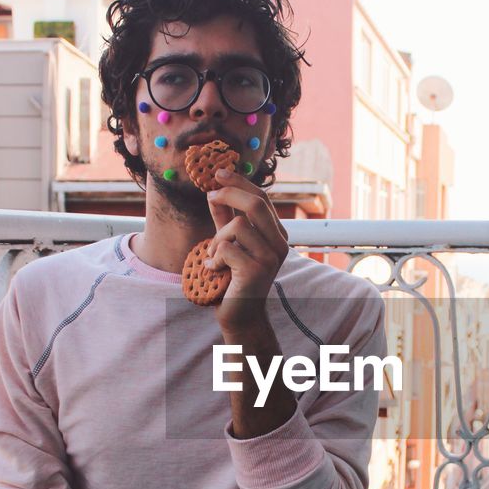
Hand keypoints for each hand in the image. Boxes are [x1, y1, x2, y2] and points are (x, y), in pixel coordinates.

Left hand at [204, 168, 288, 331]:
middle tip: (209, 195)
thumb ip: (225, 218)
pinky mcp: (256, 271)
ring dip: (216, 240)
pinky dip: (213, 258)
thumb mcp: (229, 243)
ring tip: (213, 258)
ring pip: (237, 226)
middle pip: (256, 203)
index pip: (262, 198)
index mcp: (277, 234)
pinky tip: (214, 271)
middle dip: (229, 194)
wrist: (240, 316)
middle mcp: (279, 244)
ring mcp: (270, 258)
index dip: (240, 182)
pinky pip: (227, 248)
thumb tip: (215, 190)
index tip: (219, 173)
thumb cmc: (233, 279)